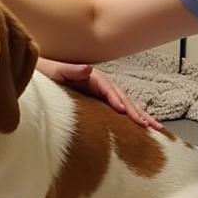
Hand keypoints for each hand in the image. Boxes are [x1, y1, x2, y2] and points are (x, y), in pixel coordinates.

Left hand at [37, 58, 162, 128]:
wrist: (43, 75)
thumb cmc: (49, 74)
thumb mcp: (58, 71)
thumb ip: (72, 70)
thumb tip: (89, 69)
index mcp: (93, 78)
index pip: (109, 89)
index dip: (117, 99)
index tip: (124, 111)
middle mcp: (102, 85)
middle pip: (123, 98)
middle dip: (136, 111)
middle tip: (148, 125)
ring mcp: (102, 94)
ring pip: (125, 105)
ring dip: (140, 116)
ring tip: (154, 128)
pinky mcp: (100, 102)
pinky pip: (119, 111)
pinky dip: (131, 118)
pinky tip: (141, 128)